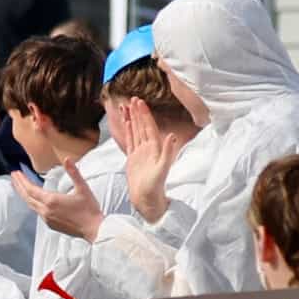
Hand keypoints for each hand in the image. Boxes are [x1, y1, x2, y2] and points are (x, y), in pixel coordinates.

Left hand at [12, 158, 103, 242]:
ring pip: (31, 205)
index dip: (22, 180)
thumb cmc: (89, 209)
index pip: (31, 189)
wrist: (93, 229)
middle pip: (27, 197)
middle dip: (19, 185)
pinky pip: (37, 211)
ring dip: (24, 194)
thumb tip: (67, 159)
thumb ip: (74, 172)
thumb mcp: (83, 188)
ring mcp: (47, 219)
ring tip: (20, 186)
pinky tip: (33, 199)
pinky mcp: (50, 224)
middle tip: (14, 176)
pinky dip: (32, 202)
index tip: (16, 172)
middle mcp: (46, 211)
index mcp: (51, 201)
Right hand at [116, 98, 187, 224]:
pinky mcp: (133, 158)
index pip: (148, 127)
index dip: (144, 114)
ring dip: (132, 119)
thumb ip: (167, 152)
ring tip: (126, 107)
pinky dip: (128, 131)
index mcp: (154, 148)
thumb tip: (172, 136)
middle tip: (133, 98)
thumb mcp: (162, 169)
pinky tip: (126, 124)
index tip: (140, 102)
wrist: (147, 199)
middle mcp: (148, 148)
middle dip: (138, 112)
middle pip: (142, 126)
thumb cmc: (155, 187)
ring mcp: (140, 152)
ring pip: (135, 131)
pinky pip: (129, 140)